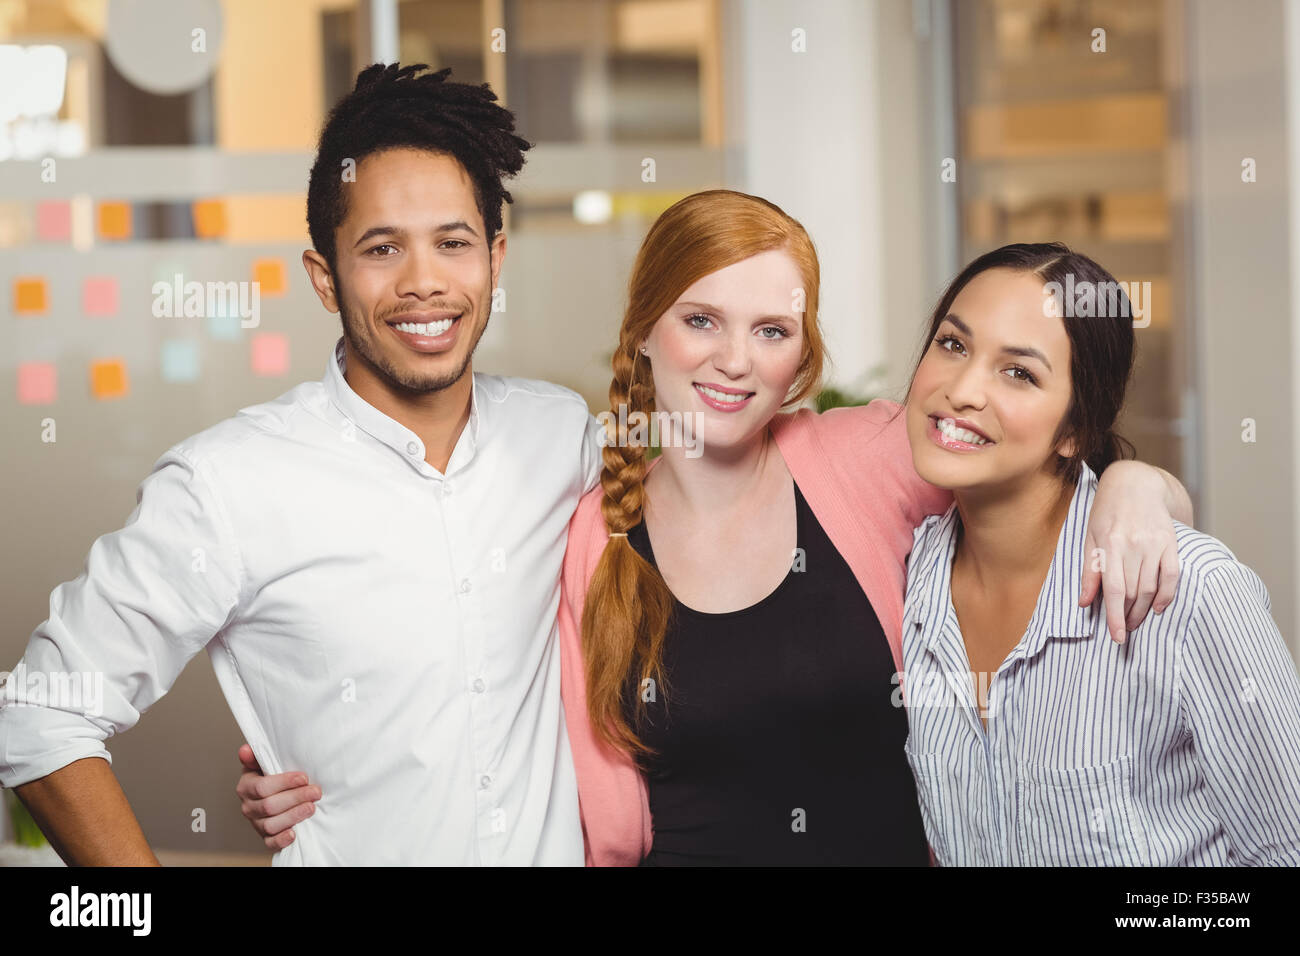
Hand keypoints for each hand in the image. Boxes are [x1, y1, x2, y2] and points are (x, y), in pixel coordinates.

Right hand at [235, 743, 320, 851]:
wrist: (276, 794)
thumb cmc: (272, 775)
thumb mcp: (264, 762)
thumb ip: (256, 755)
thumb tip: (245, 750)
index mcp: (246, 787)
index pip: (262, 787)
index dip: (284, 782)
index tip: (304, 778)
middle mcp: (248, 806)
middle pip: (269, 806)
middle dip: (296, 798)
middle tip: (316, 792)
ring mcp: (256, 823)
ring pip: (271, 824)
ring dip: (293, 816)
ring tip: (311, 808)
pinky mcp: (266, 837)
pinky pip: (270, 843)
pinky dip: (282, 839)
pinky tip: (294, 833)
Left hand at [1078, 461, 1180, 643]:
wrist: (1136, 483)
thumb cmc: (1107, 512)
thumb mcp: (1090, 537)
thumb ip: (1089, 570)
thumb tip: (1085, 602)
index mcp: (1111, 544)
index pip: (1115, 589)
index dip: (1115, 616)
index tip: (1116, 637)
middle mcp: (1135, 545)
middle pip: (1134, 592)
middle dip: (1128, 616)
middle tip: (1124, 630)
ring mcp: (1156, 544)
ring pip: (1152, 587)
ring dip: (1144, 610)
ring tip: (1135, 621)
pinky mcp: (1172, 543)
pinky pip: (1173, 575)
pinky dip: (1167, 595)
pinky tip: (1158, 608)